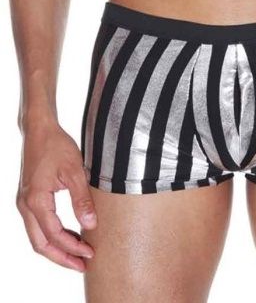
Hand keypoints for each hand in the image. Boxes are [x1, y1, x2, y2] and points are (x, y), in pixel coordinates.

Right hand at [16, 120, 96, 271]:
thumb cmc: (57, 145)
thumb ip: (82, 199)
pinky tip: (70, 234)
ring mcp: (24, 202)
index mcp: (36, 200)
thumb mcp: (75, 170)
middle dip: (62, 257)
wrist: (39, 129)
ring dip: (56, 248)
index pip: (54, 235)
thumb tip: (90, 224)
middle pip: (40, 244)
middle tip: (83, 265)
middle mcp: (25, 205)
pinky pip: (37, 225)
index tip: (91, 253)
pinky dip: (52, 235)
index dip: (73, 247)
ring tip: (78, 254)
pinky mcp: (28, 198)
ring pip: (37, 237)